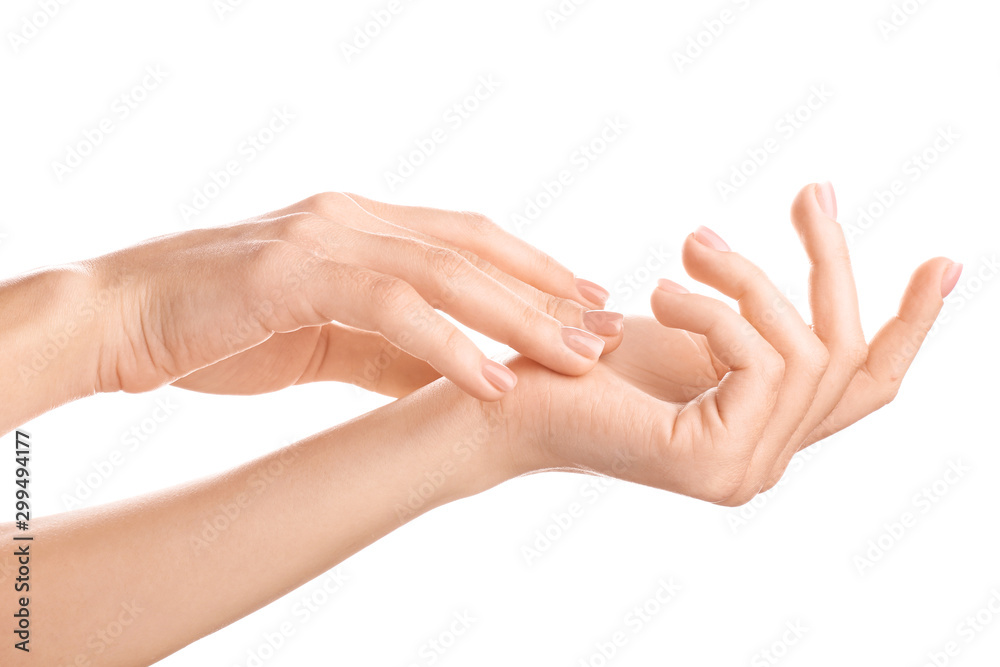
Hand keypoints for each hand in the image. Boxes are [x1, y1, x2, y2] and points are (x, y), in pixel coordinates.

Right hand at [82, 193, 623, 400]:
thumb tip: (461, 374)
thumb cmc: (222, 328)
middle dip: (544, 292)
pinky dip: (446, 344)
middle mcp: (350, 220)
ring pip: (443, 272)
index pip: (466, 238)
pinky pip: (387, 307)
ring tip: (573, 357)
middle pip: (471, 248)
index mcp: (359, 228)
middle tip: (605, 330)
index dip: (531, 267)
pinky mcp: (290, 274)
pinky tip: (491, 379)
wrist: (123, 318)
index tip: (586, 302)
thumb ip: (390, 349)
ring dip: (516, 317)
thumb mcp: (325, 340)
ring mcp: (321, 239)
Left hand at [501, 184, 960, 505]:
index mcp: (762, 432)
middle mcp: (764, 465)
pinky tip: (659, 295)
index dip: (913, 325)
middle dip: (829, 263)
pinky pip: (758, 360)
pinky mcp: (710, 463)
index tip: (945, 262)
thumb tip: (809, 247)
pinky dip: (714, 310)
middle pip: (844, 355)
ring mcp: (743, 474)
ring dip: (748, 282)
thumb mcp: (685, 327)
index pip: (863, 387)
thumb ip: (751, 322)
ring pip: (804, 351)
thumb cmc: (586, 360)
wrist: (506, 397)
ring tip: (687, 250)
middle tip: (810, 193)